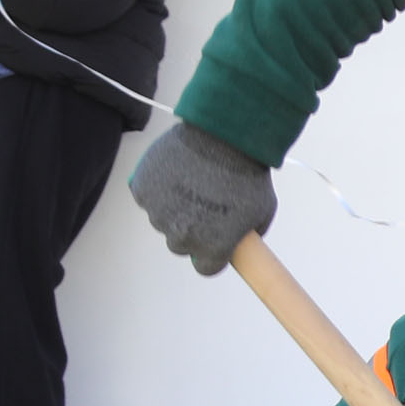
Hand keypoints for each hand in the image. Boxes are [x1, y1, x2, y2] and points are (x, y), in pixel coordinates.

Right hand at [126, 121, 277, 276]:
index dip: (212, 254)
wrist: (224, 138)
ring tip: (194, 182)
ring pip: (163, 220)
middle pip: (181, 245)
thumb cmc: (248, 175)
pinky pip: (148, 196)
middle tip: (206, 205)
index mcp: (212, 247)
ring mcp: (158, 213)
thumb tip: (241, 242)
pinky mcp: (142, 189)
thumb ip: (248, 234)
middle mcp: (182, 236)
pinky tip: (176, 172)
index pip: (206, 267)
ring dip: (174, 207)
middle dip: (192, 231)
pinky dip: (157, 187)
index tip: (217, 240)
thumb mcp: (262, 211)